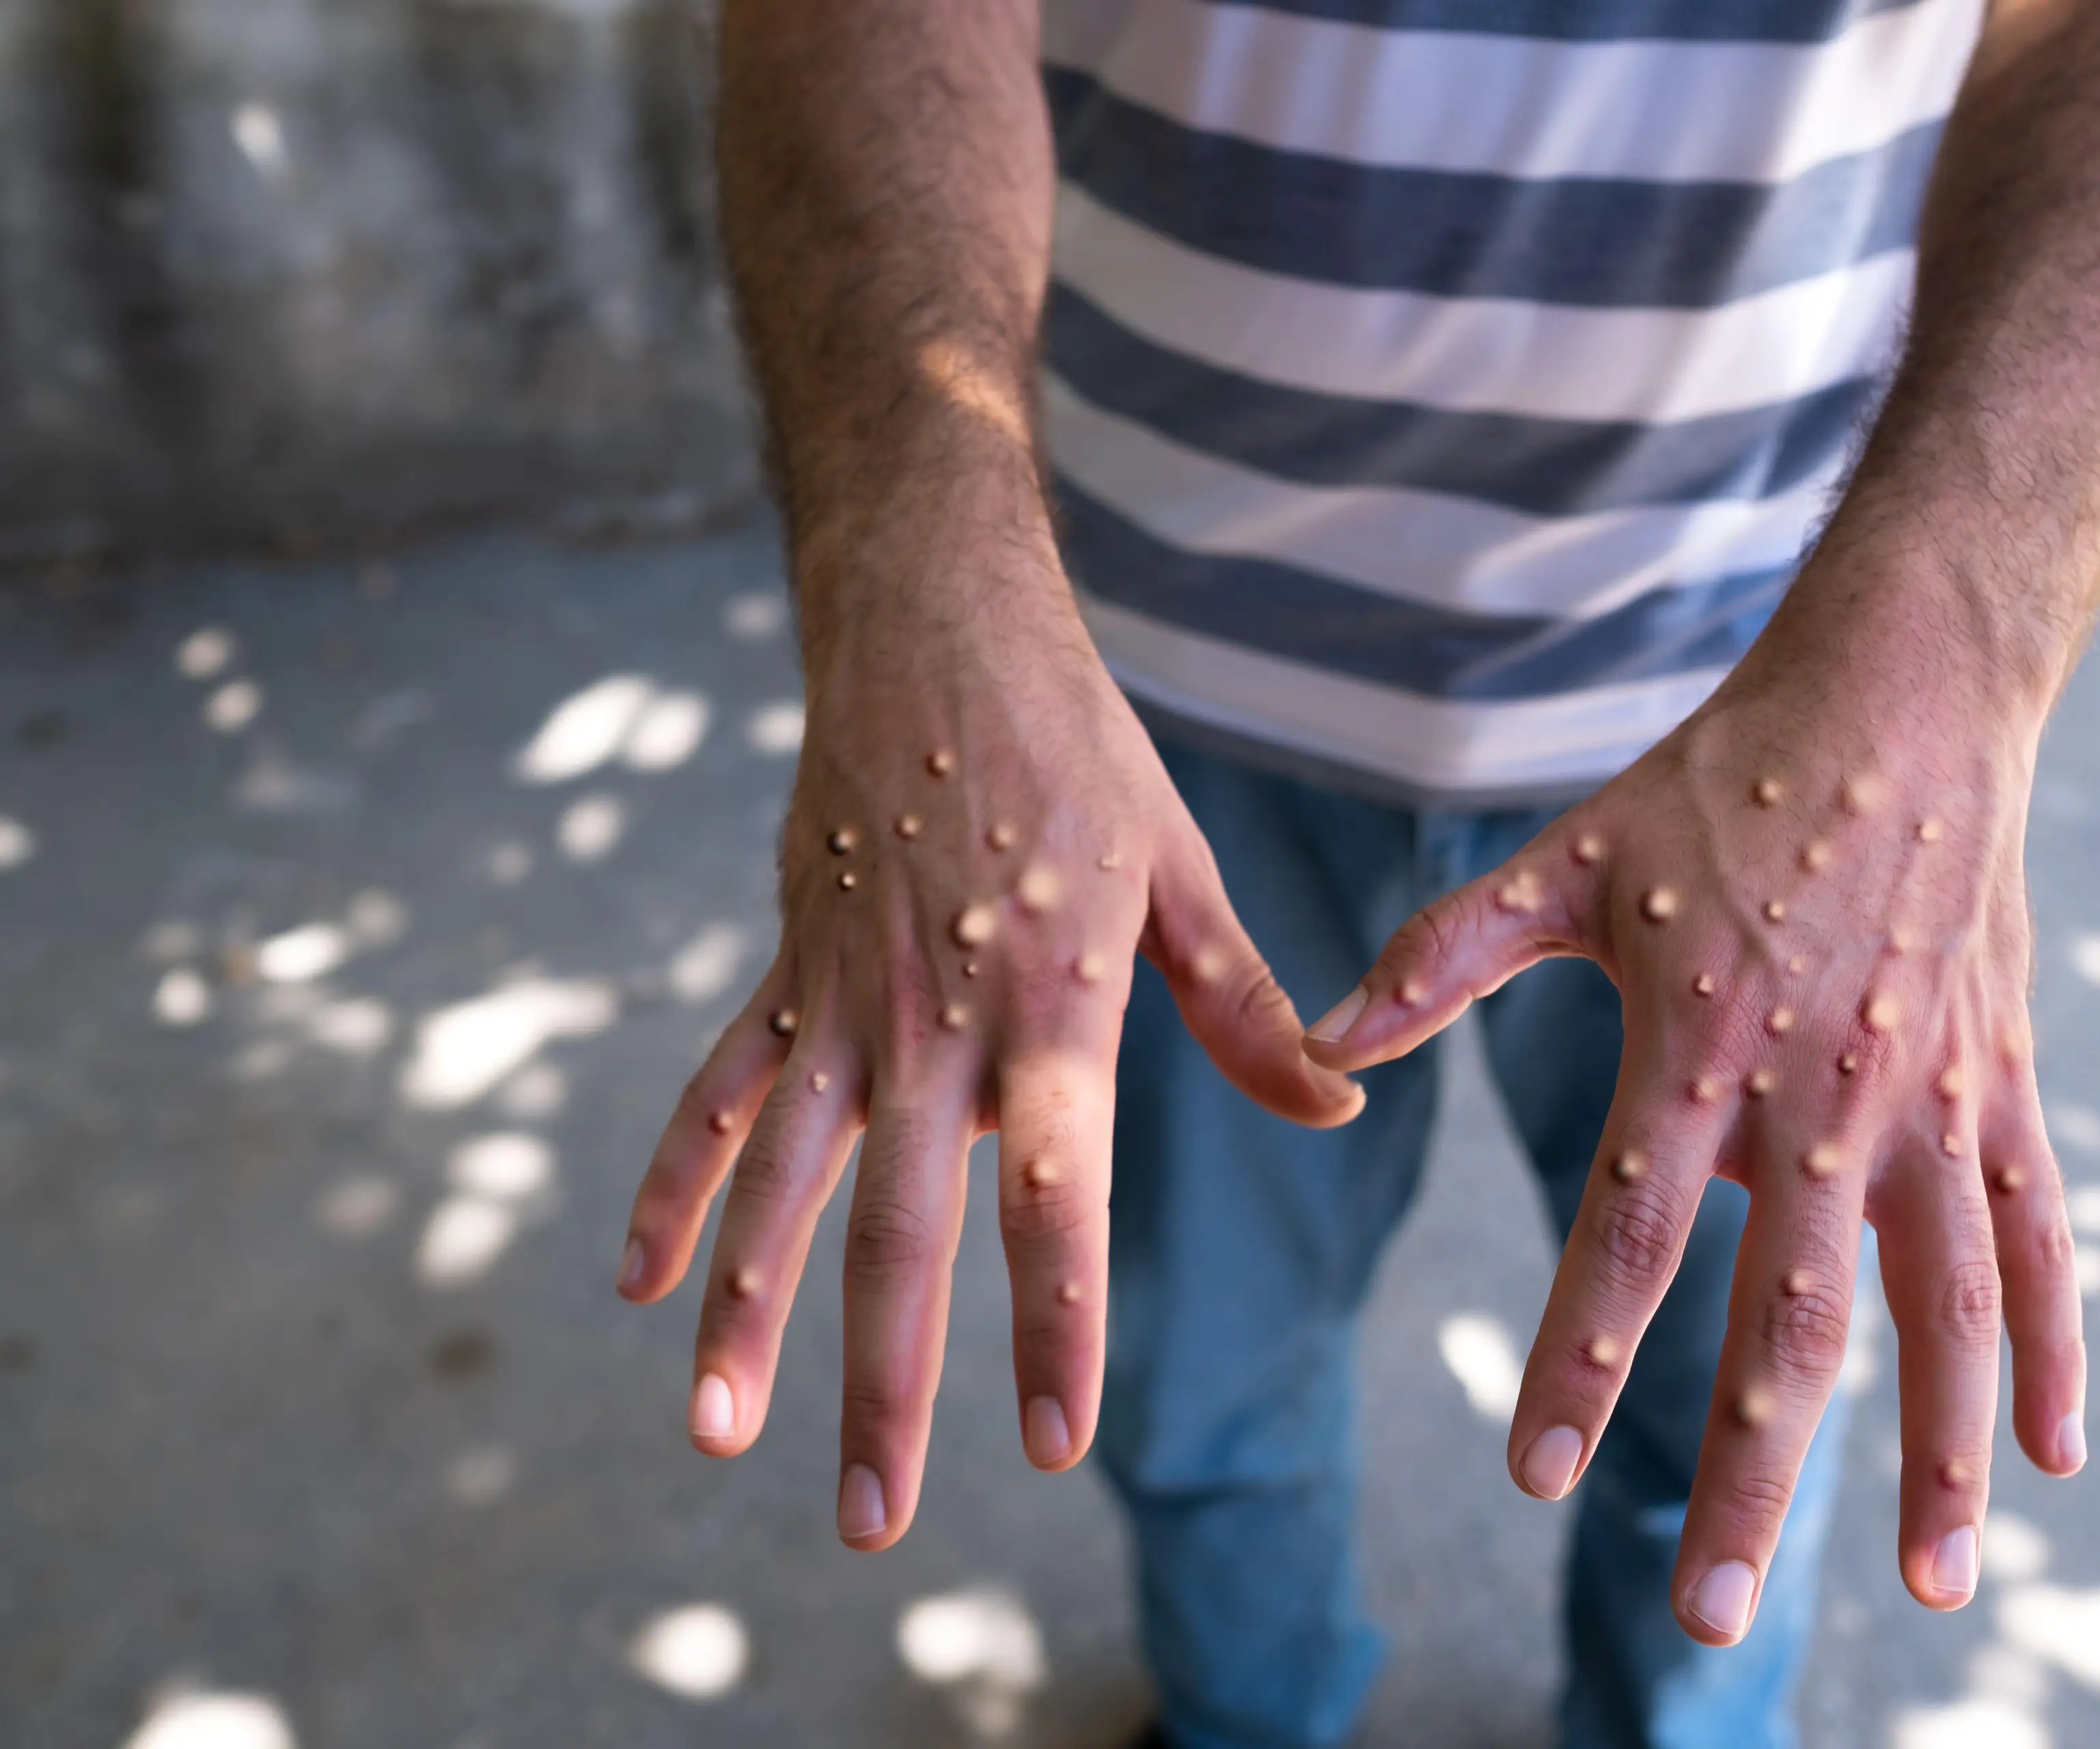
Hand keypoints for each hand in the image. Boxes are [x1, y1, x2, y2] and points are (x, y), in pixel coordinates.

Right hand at [614, 523, 1361, 1551]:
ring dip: (748, 1316)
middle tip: (876, 1522)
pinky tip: (644, 1285)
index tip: (1049, 1443)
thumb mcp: (1181, 874)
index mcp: (1052, 1007)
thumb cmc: (1079, 751)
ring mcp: (845, 1002)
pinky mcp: (789, 971)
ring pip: (782, 1184)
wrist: (935, 627)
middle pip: (899, 1230)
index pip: (1054, 1199)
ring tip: (719, 1437)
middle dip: (885, 1386)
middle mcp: (936, 1024)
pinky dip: (677, 1187)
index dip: (1050, 1325)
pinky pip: (719, 1095)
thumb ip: (1246, 1008)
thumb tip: (1336, 1104)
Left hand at [1301, 594, 2085, 1641]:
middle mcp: (1824, 1095)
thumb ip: (1442, 959)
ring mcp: (1931, 1099)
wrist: (1900, 697)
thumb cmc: (1720, 782)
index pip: (1627, 1237)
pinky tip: (2057, 1456)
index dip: (1577, 1355)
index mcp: (1699, 1048)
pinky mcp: (2005, 1085)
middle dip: (1743, 1470)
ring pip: (1944, 1309)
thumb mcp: (1567, 859)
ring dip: (1936, 1455)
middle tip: (1701, 1610)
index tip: (1531, 1465)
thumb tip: (1323, 1041)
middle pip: (1786, 1319)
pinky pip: (2041, 1240)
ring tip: (1926, 1586)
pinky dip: (2055, 1347)